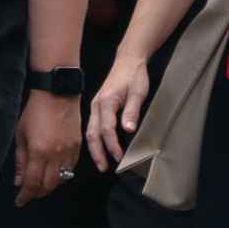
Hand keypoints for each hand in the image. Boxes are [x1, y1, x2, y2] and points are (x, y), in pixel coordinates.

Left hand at [11, 88, 82, 204]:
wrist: (57, 94)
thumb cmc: (35, 112)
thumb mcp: (21, 135)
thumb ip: (20, 160)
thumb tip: (19, 181)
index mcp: (38, 152)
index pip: (32, 183)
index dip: (25, 196)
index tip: (19, 201)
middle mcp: (55, 155)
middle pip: (48, 186)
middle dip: (37, 193)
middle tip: (29, 194)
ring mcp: (68, 152)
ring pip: (61, 180)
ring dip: (50, 186)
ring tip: (40, 185)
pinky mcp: (77, 147)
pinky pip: (70, 169)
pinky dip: (62, 175)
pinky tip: (54, 173)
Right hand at [84, 54, 151, 173]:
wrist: (128, 60)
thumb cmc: (133, 75)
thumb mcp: (138, 92)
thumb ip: (132, 111)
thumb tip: (128, 129)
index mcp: (106, 102)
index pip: (106, 129)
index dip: (112, 145)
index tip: (119, 157)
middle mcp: (97, 105)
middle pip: (93, 134)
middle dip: (97, 152)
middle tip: (104, 167)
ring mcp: (95, 106)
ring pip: (90, 131)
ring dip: (95, 148)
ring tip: (101, 162)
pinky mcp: (98, 107)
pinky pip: (92, 127)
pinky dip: (95, 140)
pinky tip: (100, 148)